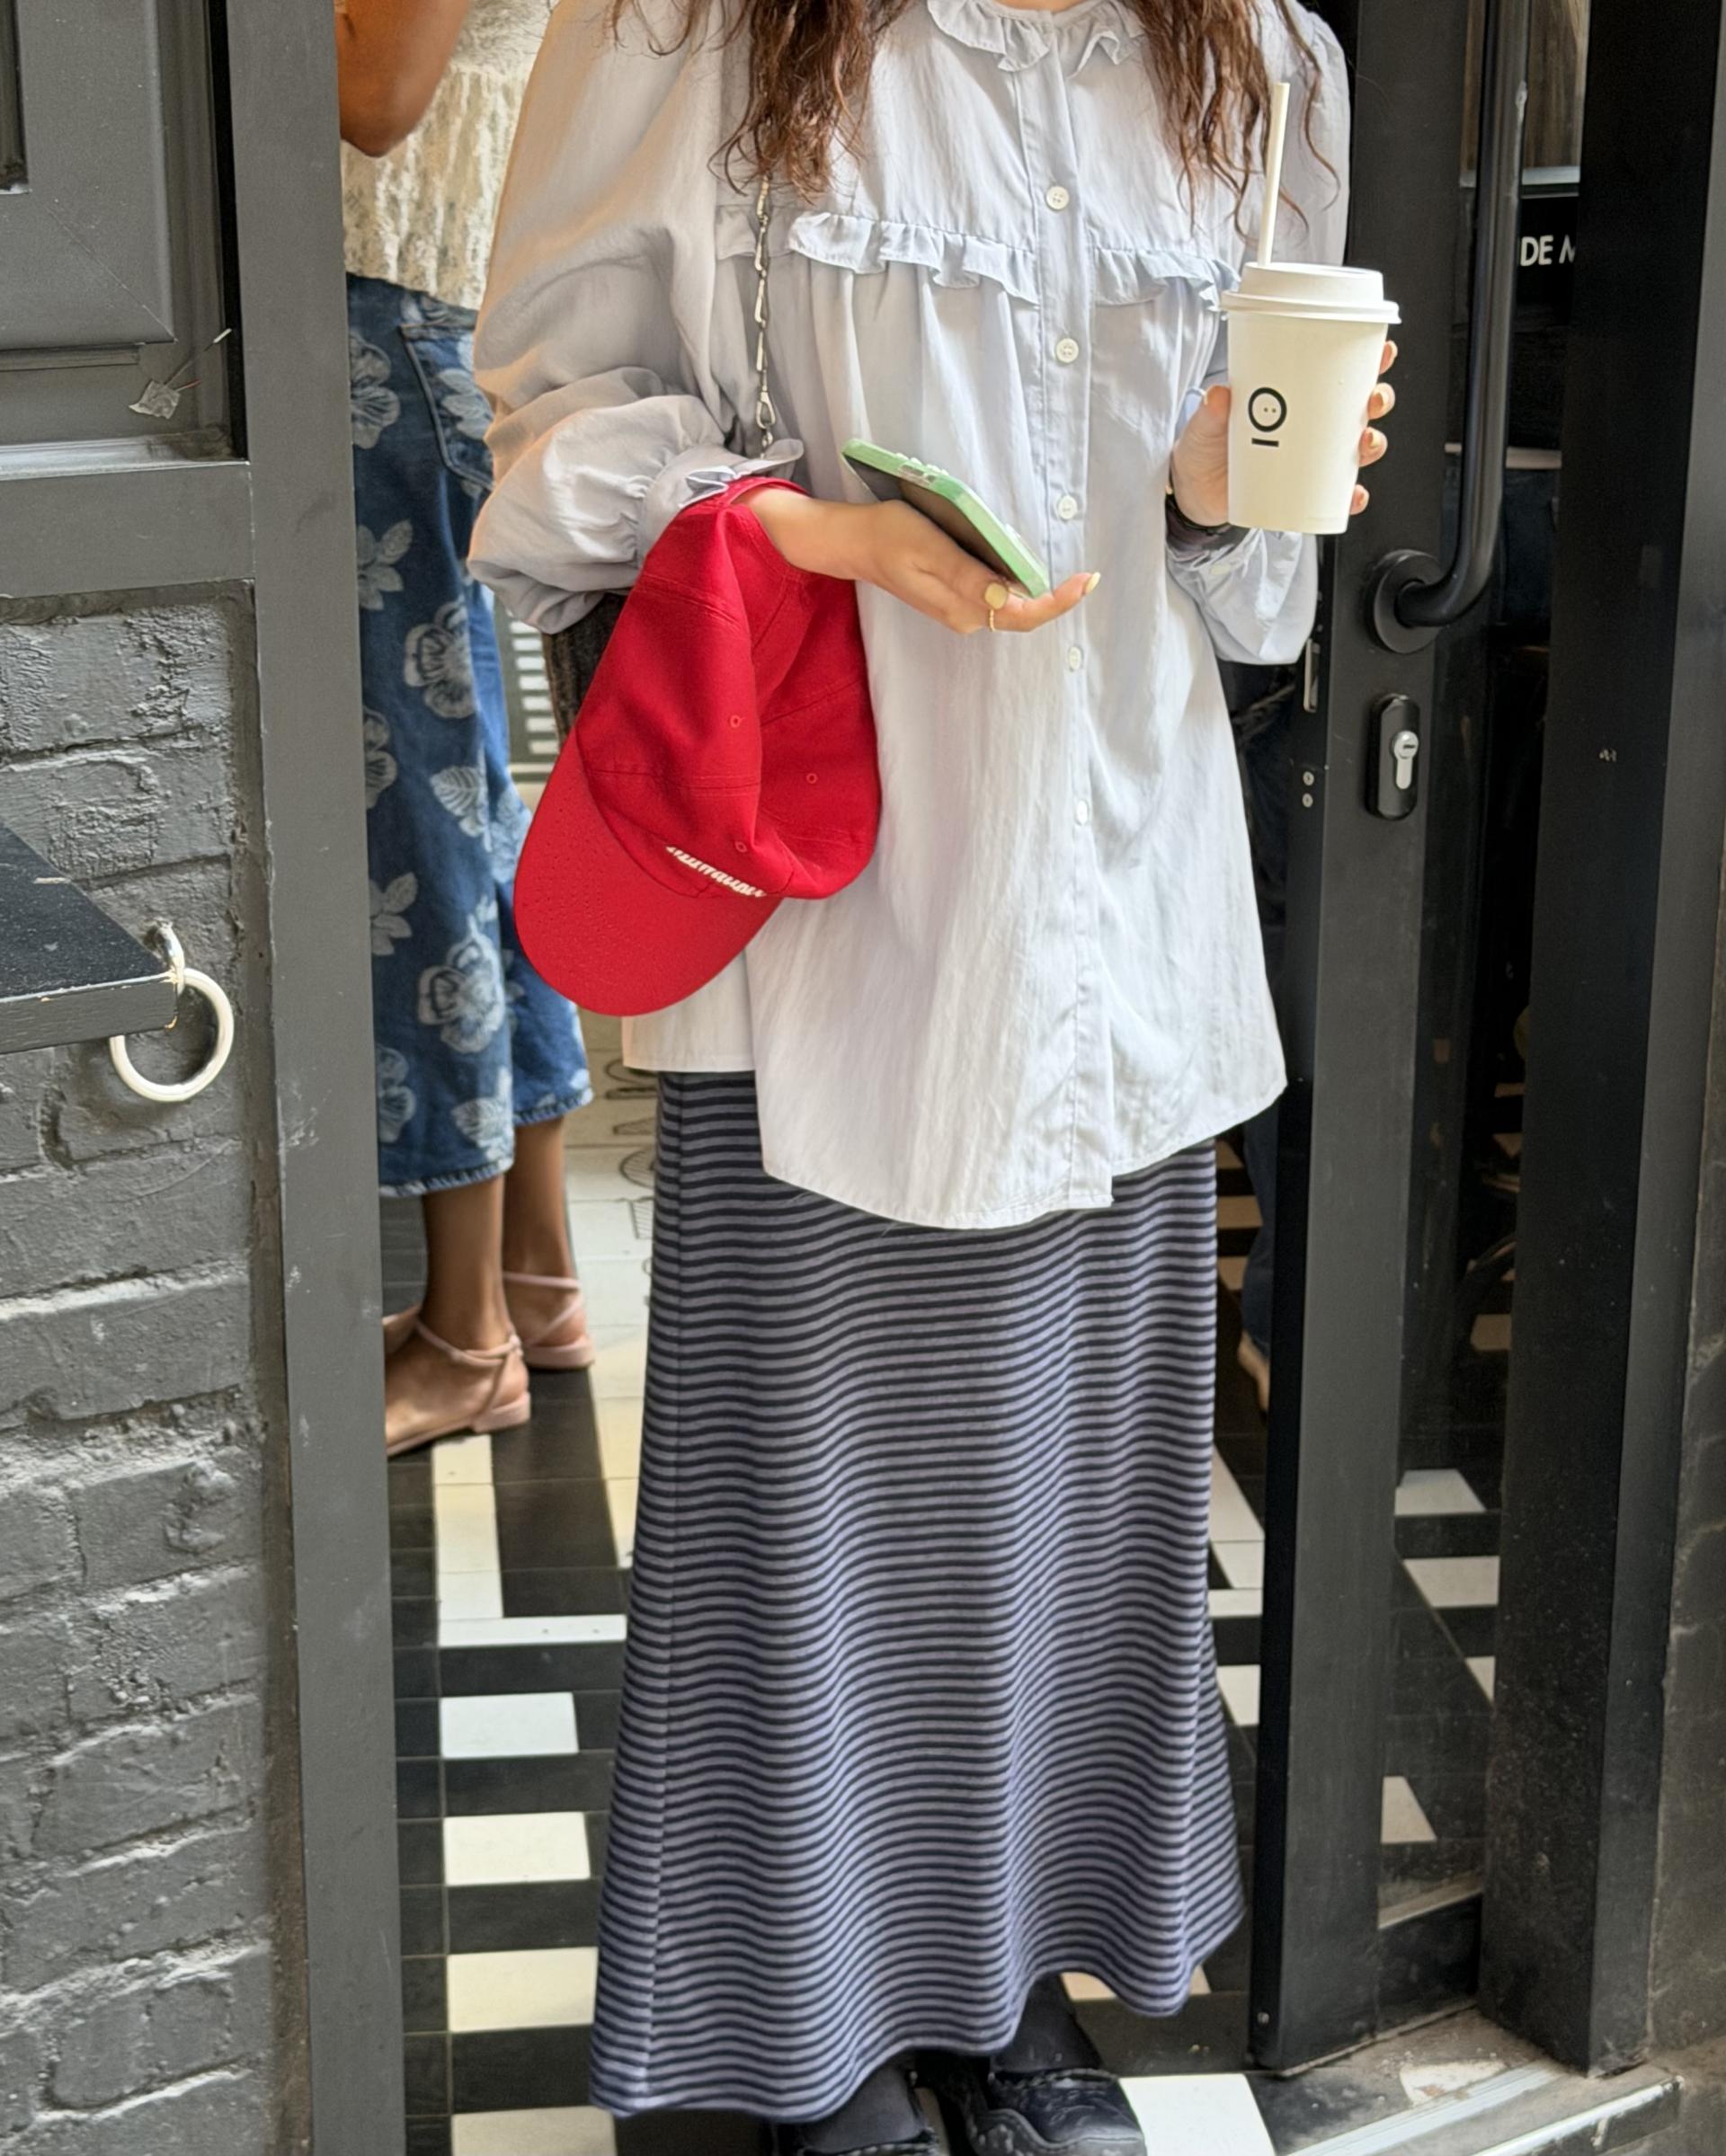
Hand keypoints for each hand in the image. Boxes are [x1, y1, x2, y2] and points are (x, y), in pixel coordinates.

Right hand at [744, 490, 1097, 634]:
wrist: (855, 542)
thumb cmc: (888, 537)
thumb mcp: (928, 549)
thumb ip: (968, 574)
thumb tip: (1007, 595)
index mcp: (964, 608)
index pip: (1023, 615)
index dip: (1059, 601)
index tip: (1086, 580)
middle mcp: (967, 615)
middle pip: (1022, 607)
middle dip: (1043, 580)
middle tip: (1037, 542)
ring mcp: (961, 607)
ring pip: (1009, 595)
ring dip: (1019, 568)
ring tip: (1004, 535)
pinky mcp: (956, 594)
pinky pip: (994, 586)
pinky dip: (1004, 566)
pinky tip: (993, 542)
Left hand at [1169, 340, 1399, 525]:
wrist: (1194, 493)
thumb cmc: (1206, 448)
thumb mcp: (1205, 425)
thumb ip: (1212, 412)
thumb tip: (1220, 395)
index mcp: (1297, 398)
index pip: (1339, 374)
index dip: (1369, 361)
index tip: (1382, 350)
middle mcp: (1312, 427)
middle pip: (1360, 409)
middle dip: (1377, 401)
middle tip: (1372, 400)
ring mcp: (1311, 460)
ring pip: (1356, 449)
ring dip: (1372, 445)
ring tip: (1364, 443)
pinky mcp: (1305, 492)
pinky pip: (1338, 496)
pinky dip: (1351, 497)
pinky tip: (1354, 495)